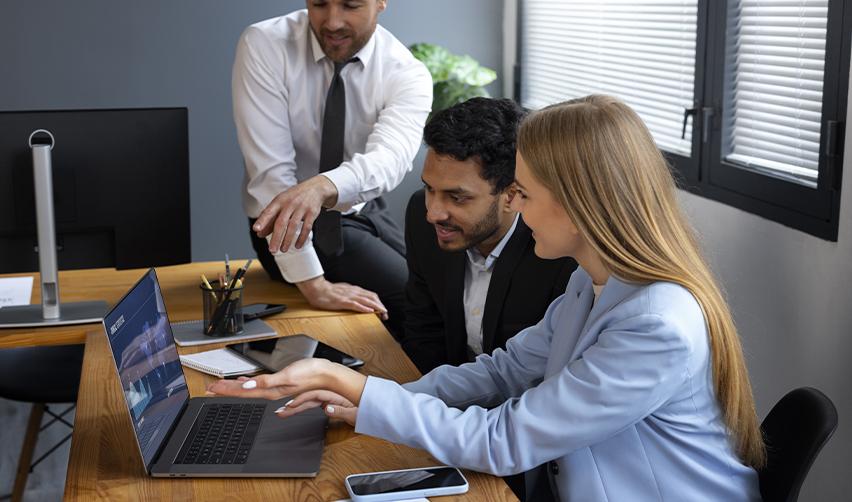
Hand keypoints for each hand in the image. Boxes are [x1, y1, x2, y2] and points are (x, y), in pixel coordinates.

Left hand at [206, 358, 329, 399]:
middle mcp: (270, 391)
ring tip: (222, 386)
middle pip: (242, 391)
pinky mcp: (279, 382)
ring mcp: (274, 388)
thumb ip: (266, 382)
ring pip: (249, 388)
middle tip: (210, 388)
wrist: (326, 375)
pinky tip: (244, 382)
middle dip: (226, 389)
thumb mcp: (286, 377)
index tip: (212, 388)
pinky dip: (247, 383)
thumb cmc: (310, 375)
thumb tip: (247, 385)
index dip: (226, 389)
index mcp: (269, 391)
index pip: (242, 391)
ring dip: (234, 387)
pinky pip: (258, 384)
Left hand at [253, 175, 338, 251]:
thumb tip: (259, 233)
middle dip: (276, 237)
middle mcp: (290, 203)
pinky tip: (297, 246)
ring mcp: (301, 208)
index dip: (262, 220)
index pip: (269, 211)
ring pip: (293, 226)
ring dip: (287, 240)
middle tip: (272, 250)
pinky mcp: (312, 213)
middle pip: (281, 222)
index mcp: (279, 200)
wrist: (314, 188)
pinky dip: (302, 238)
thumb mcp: (280, 204)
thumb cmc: (294, 198)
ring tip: (283, 250)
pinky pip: (306, 227)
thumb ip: (270, 218)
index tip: (256, 229)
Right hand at [275, 390, 357, 426]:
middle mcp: (330, 395)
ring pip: (308, 401)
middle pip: (308, 397)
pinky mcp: (327, 402)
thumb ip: (341, 411)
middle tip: (281, 410)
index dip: (302, 399)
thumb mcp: (354, 414)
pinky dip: (302, 406)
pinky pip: (311, 403)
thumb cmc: (363, 411)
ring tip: (283, 411)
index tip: (291, 405)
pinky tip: (293, 408)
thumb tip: (328, 409)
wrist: (369, 410)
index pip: (315, 395)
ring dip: (295, 406)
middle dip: (294, 404)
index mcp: (336, 395)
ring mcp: (328, 399)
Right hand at [297, 276, 387, 319]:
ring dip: (376, 307)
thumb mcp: (343, 291)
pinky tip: (369, 312)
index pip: (371, 295)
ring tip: (382, 313)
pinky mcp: (343, 301)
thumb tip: (358, 300)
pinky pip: (356, 305)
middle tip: (386, 314)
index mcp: (354, 290)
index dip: (379, 302)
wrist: (317, 288)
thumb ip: (351, 295)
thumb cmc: (327, 291)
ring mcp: (349, 296)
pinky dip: (364, 308)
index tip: (383, 309)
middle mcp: (354, 292)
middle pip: (372, 297)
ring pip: (367, 301)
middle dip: (381, 306)